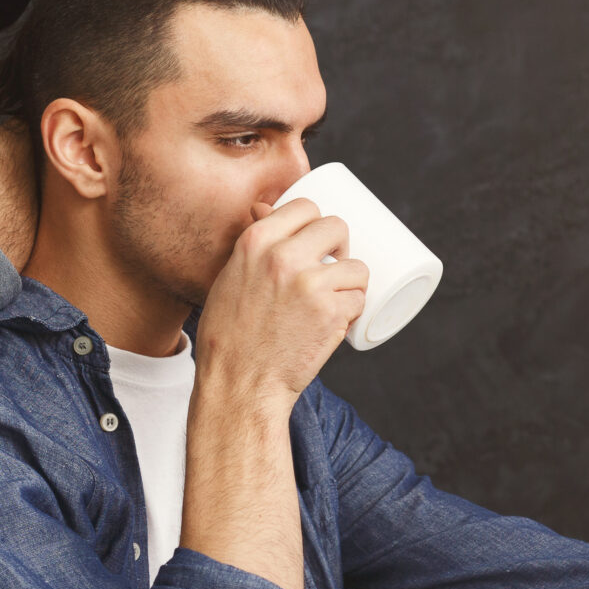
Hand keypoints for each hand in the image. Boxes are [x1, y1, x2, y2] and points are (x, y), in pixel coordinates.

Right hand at [192, 198, 369, 409]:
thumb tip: (264, 208)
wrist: (239, 382)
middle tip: (335, 269)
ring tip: (336, 302)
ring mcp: (311, 284)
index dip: (316, 222)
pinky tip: (338, 323)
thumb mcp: (229, 278)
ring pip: (357, 267)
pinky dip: (353, 312)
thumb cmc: (229, 334)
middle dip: (341, 246)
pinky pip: (359, 300)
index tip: (319, 241)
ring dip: (352, 284)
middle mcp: (284, 257)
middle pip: (336, 227)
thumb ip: (251, 247)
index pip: (304, 207)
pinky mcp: (331, 313)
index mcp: (256, 242)